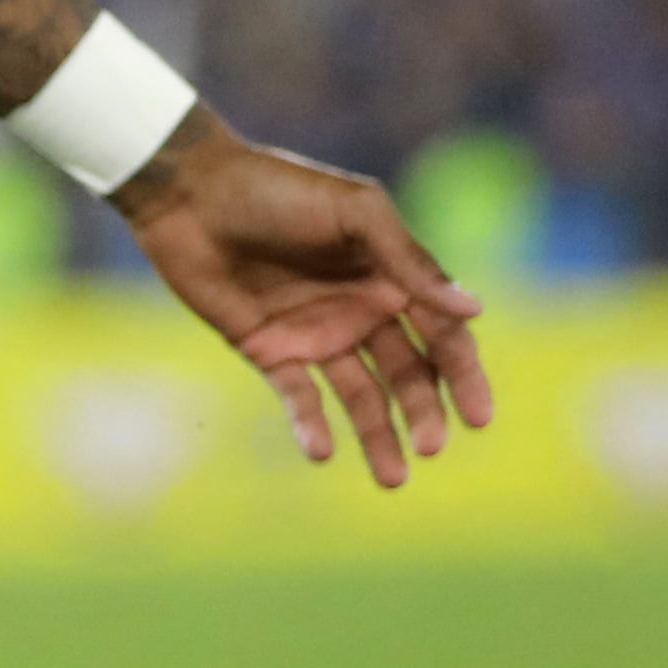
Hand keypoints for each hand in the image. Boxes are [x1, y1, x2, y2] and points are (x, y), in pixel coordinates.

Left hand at [114, 113, 493, 487]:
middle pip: (407, 374)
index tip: (479, 417)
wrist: (189, 193)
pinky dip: (311, 425)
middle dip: (423, 412)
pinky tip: (321, 451)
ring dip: (378, 435)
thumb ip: (409, 261)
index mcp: (390, 276)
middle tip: (432, 448)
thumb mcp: (355, 213)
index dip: (463, 375)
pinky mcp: (268, 349)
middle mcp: (360, 309)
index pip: (441, 334)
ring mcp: (314, 332)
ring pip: (360, 396)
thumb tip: (475, 309)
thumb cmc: (277, 189)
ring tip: (392, 479)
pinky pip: (298, 397)